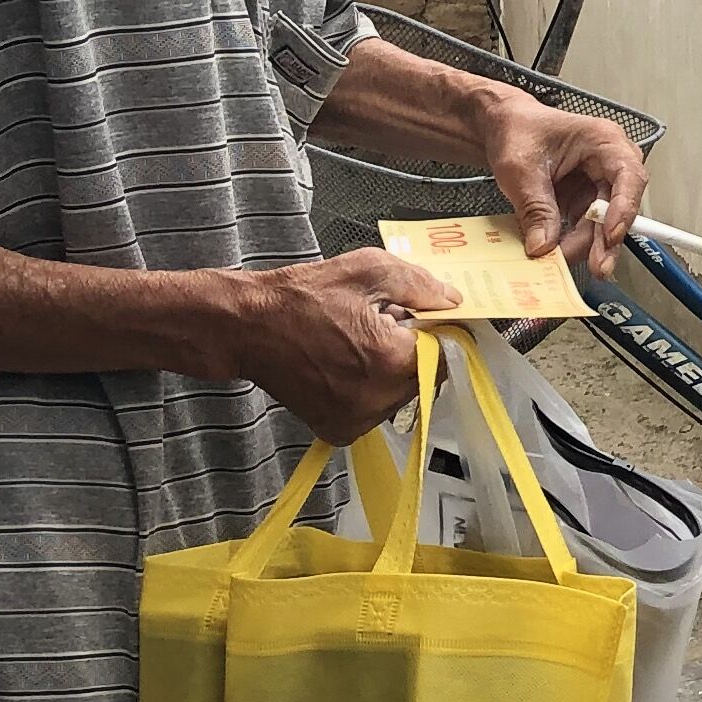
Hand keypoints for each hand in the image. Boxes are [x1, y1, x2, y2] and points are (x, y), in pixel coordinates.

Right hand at [216, 250, 459, 439]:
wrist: (248, 327)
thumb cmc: (304, 296)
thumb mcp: (368, 270)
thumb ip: (421, 285)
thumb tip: (454, 302)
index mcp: (389, 361)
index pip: (445, 355)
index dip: (438, 332)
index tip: (423, 318)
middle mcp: (376, 400)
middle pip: (425, 376)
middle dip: (412, 349)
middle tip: (382, 325)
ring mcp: (356, 420)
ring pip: (401, 395)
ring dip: (392, 370)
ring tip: (358, 343)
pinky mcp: (338, 430)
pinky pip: (375, 409)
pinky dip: (371, 388)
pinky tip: (346, 364)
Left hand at [478, 89, 645, 271]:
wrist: (503, 128)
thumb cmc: (518, 131)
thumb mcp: (521, 168)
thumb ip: (535, 207)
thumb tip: (544, 245)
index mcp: (604, 141)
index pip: (628, 176)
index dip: (624, 207)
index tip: (610, 234)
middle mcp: (609, 164)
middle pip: (619, 206)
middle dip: (606, 239)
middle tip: (597, 265)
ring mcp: (597, 185)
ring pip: (603, 223)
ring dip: (587, 246)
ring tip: (565, 262)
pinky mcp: (584, 201)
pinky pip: (584, 228)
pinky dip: (571, 242)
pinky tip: (559, 254)